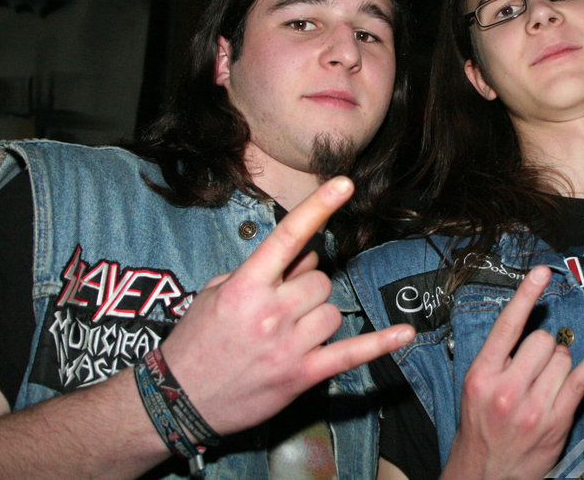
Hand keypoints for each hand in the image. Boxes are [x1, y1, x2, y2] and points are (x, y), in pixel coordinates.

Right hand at [158, 176, 414, 435]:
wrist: (178, 400)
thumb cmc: (196, 341)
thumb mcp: (217, 293)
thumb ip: (263, 271)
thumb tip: (304, 256)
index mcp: (246, 286)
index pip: (289, 237)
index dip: (318, 207)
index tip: (345, 184)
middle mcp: (270, 311)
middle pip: (320, 280)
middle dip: (307, 288)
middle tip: (281, 307)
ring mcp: (288, 344)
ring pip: (332, 311)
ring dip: (318, 317)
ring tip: (288, 333)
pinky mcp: (302, 375)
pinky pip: (351, 353)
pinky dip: (380, 344)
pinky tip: (405, 333)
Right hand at [442, 265, 583, 479]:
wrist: (483, 474)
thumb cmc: (480, 426)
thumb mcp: (475, 387)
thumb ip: (500, 357)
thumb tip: (533, 326)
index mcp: (482, 375)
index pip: (508, 326)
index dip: (526, 295)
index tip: (542, 271)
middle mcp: (507, 389)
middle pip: (543, 341)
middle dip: (543, 347)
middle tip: (532, 369)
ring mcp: (535, 407)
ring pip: (563, 358)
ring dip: (558, 363)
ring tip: (542, 384)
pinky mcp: (557, 421)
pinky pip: (583, 380)